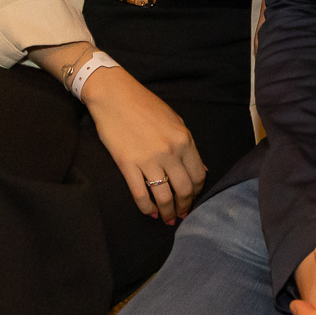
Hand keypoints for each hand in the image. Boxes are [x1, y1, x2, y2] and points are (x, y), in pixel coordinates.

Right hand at [80, 66, 206, 222]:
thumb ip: (188, 146)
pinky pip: (140, 194)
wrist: (114, 95)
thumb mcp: (175, 121)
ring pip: (164, 196)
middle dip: (184, 206)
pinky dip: (147, 208)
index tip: (192, 198)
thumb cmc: (145, 105)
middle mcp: (170, 152)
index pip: (198, 176)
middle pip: (184, 190)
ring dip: (168, 212)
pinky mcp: (127, 164)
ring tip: (168, 219)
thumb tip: (201, 171)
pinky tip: (149, 212)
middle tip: (181, 214)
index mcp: (184, 140)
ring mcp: (148, 159)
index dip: (197, 192)